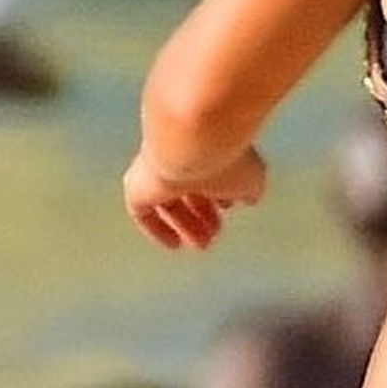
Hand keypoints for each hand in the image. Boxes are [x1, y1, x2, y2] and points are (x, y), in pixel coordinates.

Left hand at [122, 144, 266, 251]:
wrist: (188, 142)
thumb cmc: (221, 152)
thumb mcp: (250, 176)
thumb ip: (249, 189)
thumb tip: (249, 198)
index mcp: (205, 143)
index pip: (210, 170)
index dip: (221, 193)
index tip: (230, 208)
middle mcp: (179, 154)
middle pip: (189, 189)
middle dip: (202, 214)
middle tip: (214, 234)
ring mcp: (155, 170)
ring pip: (169, 201)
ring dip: (186, 224)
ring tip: (202, 245)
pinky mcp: (136, 187)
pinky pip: (144, 213)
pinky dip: (159, 229)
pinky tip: (174, 243)